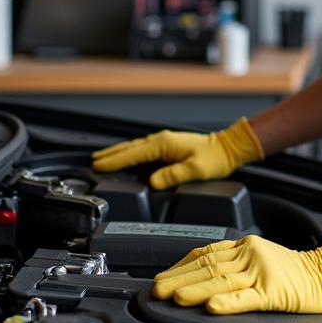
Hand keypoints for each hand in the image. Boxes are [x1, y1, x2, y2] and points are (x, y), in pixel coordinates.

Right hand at [91, 117, 263, 188]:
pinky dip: (130, 153)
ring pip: (135, 148)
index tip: (99, 166)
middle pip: (130, 149)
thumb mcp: (194, 170)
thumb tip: (152, 182)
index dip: (115, 161)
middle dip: (111, 155)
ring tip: (103, 158)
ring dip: (119, 153)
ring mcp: (164, 142)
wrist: (228, 148)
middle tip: (93, 162)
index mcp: (164, 144)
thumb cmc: (215, 159)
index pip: (133, 154)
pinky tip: (127, 158)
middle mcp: (162, 140)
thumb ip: (172, 175)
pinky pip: (143, 150)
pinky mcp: (168, 147)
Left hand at [153, 230, 321, 312]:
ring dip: (196, 289)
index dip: (180, 265)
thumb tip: (198, 273)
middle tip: (158, 289)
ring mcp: (262, 272)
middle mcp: (250, 254)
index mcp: (244, 246)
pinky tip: (213, 307)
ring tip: (176, 297)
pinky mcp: (273, 292)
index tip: (162, 276)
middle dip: (179, 278)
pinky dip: (228, 302)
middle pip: (208, 266)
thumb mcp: (258, 257)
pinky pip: (246, 297)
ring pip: (222, 280)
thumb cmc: (292, 270)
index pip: (205, 253)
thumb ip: (231, 262)